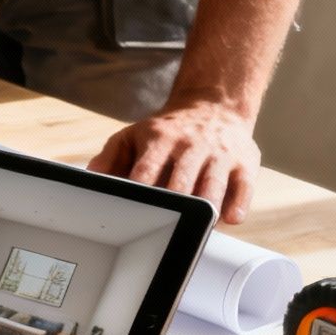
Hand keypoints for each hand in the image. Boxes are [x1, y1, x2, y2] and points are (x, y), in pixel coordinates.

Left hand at [88, 100, 260, 223]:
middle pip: (181, 182)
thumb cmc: (168, 131)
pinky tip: (230, 219)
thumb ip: (110, 157)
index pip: (147, 170)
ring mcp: (220, 155)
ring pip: (213, 185)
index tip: (133, 211)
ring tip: (196, 228)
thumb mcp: (134, 136)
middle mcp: (191, 146)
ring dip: (204, 209)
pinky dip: (237, 203)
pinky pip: (244, 185)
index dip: (140, 191)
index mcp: (160, 141)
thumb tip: (90, 179)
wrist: (214, 106)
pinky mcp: (245, 162)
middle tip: (163, 226)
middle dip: (173, 203)